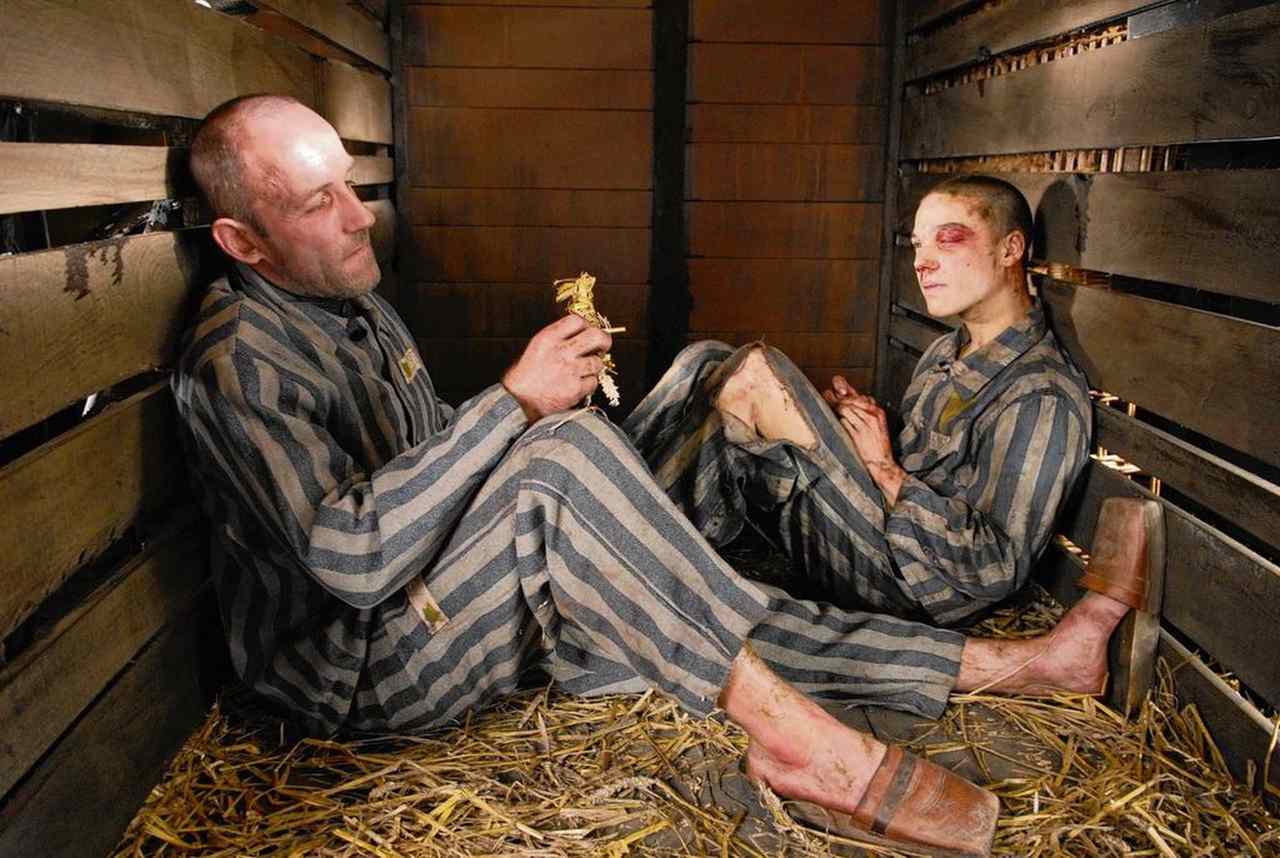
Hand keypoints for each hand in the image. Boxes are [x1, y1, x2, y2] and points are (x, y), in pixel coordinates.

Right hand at [502, 315, 612, 422]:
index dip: (586, 325)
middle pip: (596, 336)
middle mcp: (561, 351)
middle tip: (602, 346)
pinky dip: (589, 384)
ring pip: (598, 362)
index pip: (577, 320)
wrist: (517, 402)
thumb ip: (557, 339)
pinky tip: (578, 385)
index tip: (587, 331)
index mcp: (548, 338)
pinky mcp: (575, 388)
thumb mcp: (535, 348)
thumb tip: (578, 336)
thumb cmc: (524, 377)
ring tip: (583, 371)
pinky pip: (593, 382)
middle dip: (604, 340)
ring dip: (594, 367)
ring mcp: (570, 370)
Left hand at [822, 375, 905, 505]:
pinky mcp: (857, 435)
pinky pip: (844, 422)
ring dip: (835, 409)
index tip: (837, 391)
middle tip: (828, 397)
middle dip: (837, 399)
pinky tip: (837, 423)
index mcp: (877, 411)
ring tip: (831, 409)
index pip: (859, 395)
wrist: (881, 462)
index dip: (846, 391)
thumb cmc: (877, 444)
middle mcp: (872, 415)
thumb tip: (846, 396)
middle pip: (850, 400)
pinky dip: (839, 421)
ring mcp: (865, 425)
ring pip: (845, 409)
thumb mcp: (875, 424)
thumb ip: (863, 410)